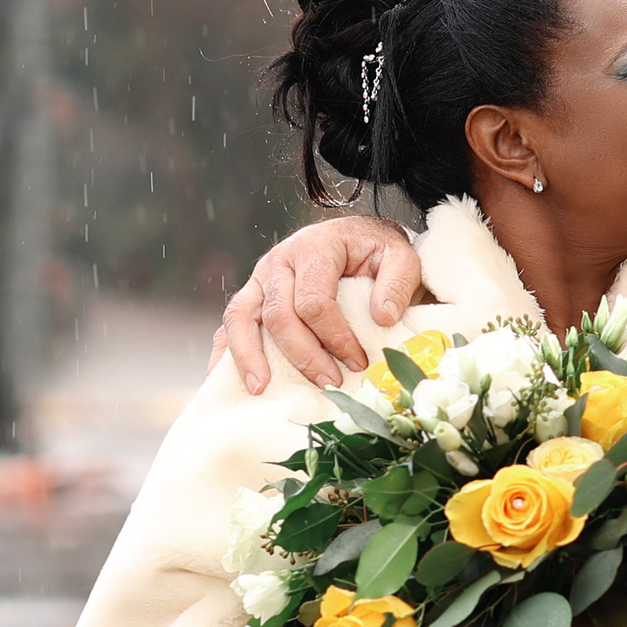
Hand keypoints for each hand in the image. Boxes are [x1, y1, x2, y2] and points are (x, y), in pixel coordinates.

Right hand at [209, 214, 421, 391]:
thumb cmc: (377, 252)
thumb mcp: (401, 256)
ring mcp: (260, 277)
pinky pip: (230, 323)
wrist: (356, 237)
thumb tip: (382, 318)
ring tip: (261, 389)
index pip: (314, 301)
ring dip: (249, 357)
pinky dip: (227, 350)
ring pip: (241, 318)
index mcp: (315, 247)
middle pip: (278, 315)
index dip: (335, 337)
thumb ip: (397, 283)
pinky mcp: (252, 294)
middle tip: (330, 383)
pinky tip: (225, 378)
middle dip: (304, 355)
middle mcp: (279, 260)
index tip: (359, 362)